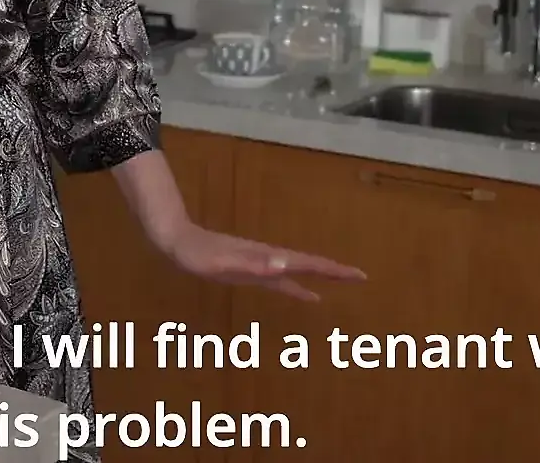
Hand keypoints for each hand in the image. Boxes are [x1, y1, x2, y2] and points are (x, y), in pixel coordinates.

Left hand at [162, 225, 364, 301]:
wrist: (179, 243)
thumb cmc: (199, 255)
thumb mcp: (223, 262)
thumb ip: (253, 264)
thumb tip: (283, 264)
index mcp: (268, 257)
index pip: (306, 263)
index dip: (332, 270)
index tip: (358, 274)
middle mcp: (269, 259)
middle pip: (308, 265)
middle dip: (335, 271)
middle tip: (361, 276)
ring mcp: (262, 265)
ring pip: (299, 272)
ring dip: (321, 277)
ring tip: (343, 283)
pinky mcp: (252, 272)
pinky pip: (283, 282)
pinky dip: (299, 289)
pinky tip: (310, 296)